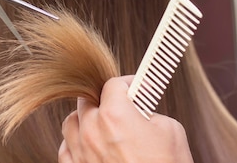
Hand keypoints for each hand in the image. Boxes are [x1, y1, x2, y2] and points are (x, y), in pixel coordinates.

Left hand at [59, 76, 193, 162]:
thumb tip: (140, 109)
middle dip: (104, 99)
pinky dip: (75, 143)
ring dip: (85, 119)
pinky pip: (66, 148)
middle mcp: (92, 131)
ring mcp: (81, 152)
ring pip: (72, 122)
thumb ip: (148, 112)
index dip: (126, 83)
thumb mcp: (170, 131)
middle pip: (87, 100)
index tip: (134, 87)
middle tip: (120, 105)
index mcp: (114, 115)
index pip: (112, 84)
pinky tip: (90, 145)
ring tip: (102, 124)